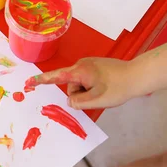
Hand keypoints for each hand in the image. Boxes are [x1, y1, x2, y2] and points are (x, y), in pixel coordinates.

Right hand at [29, 58, 144, 109]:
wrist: (138, 75)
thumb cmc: (118, 88)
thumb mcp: (97, 100)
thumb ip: (79, 103)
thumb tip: (70, 101)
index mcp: (79, 71)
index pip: (56, 77)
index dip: (41, 80)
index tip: (28, 82)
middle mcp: (81, 64)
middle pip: (70, 84)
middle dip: (80, 94)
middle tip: (97, 97)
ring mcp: (89, 64)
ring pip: (79, 83)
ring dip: (87, 91)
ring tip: (104, 92)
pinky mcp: (95, 66)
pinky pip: (86, 79)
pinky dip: (92, 87)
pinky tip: (105, 88)